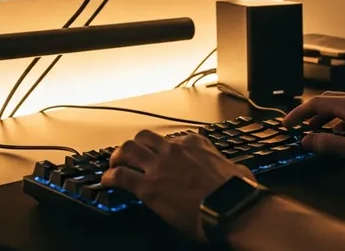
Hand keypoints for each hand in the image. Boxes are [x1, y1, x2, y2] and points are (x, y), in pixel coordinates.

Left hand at [102, 130, 254, 241]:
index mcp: (195, 144)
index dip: (163, 148)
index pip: (172, 139)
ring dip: (117, 156)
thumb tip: (237, 172)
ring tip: (113, 164)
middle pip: (144, 137)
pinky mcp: (148, 187)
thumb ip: (227, 166)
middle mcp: (174, 150)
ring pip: (127, 150)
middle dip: (134, 145)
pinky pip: (120, 176)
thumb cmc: (236, 193)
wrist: (230, 207)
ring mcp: (159, 166)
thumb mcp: (236, 169)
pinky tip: (106, 182)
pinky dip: (109, 177)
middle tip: (129, 155)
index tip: (160, 155)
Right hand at [284, 92, 344, 165]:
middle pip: (328, 101)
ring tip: (318, 132)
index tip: (288, 123)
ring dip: (326, 117)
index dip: (299, 113)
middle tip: (300, 126)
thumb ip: (329, 145)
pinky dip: (340, 121)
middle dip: (311, 113)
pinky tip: (343, 135)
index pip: (317, 103)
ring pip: (341, 106)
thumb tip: (306, 141)